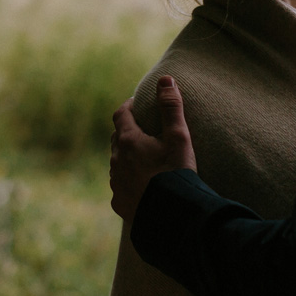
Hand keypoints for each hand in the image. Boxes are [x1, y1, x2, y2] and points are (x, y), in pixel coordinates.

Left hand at [109, 75, 197, 224]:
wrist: (171, 217)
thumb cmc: (176, 174)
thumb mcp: (178, 137)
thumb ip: (171, 107)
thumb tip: (165, 79)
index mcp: (128, 141)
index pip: (120, 114)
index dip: (128, 106)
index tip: (137, 104)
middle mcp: (116, 160)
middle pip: (116, 139)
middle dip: (127, 131)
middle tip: (142, 130)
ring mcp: (116, 183)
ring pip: (117, 163)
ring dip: (127, 158)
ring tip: (144, 160)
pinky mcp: (119, 203)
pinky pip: (121, 186)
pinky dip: (129, 181)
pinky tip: (142, 186)